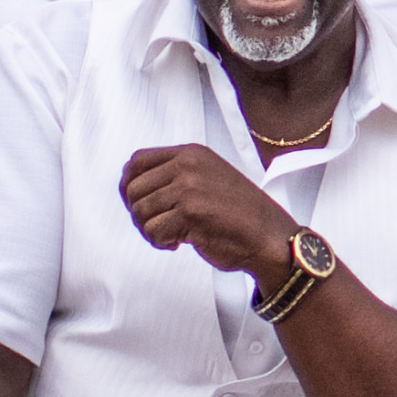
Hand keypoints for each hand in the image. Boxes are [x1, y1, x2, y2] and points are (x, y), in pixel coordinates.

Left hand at [118, 143, 294, 281]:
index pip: (137, 161)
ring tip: (172, 236)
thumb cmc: (239, 214)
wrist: (268, 236)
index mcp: (191, 153)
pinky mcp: (189, 213)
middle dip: (139, 214)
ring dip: (150, 231)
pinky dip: (161, 242)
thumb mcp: (208, 177)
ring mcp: (188, 188)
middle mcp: (188, 165)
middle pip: (133, 189)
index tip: (136, 204)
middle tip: (158, 227)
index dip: (128, 185)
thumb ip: (176, 175)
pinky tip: (179, 243)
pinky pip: (153, 231)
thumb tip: (133, 186)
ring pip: (140, 212)